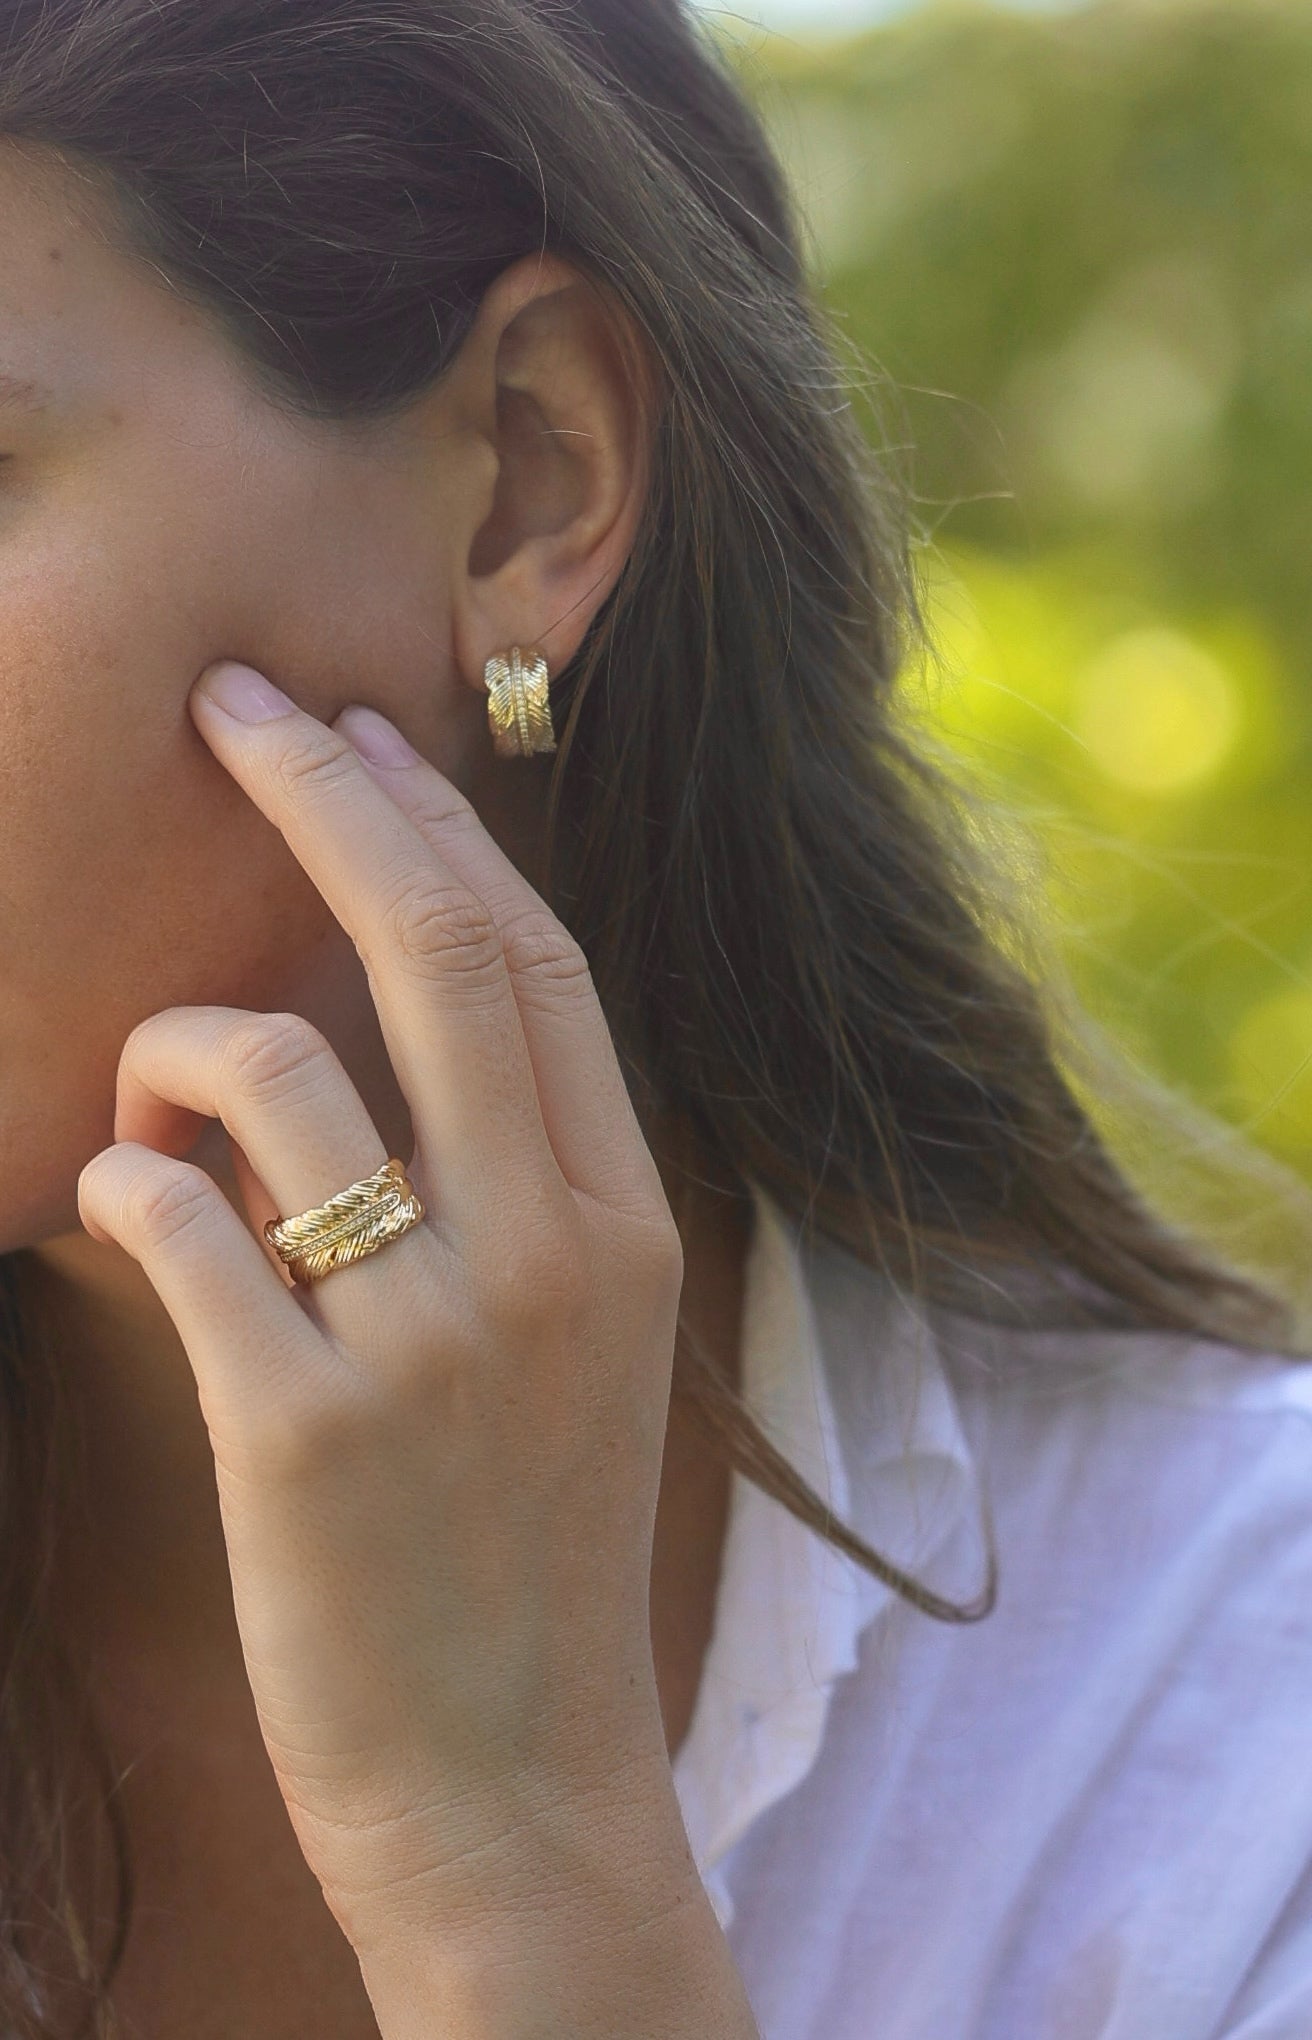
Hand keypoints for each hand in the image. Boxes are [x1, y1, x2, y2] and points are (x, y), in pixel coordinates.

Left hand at [76, 661, 694, 1962]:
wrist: (517, 1788)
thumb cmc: (526, 1552)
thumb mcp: (575, 1348)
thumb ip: (516, 1186)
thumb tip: (374, 1024)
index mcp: (625, 1225)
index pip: (531, 966)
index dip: (432, 827)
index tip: (355, 738)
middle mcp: (549, 1257)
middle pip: (437, 953)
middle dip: (325, 797)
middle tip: (236, 705)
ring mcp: (432, 1342)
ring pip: (274, 1071)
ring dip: (180, 1040)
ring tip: (154, 1092)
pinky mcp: (306, 1434)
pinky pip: (178, 1223)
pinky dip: (122, 1177)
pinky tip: (117, 1201)